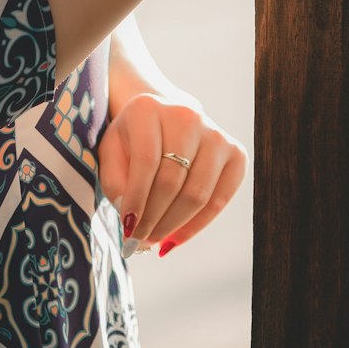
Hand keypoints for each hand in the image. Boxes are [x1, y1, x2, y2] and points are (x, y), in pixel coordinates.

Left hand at [98, 91, 247, 255]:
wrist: (166, 119)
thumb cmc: (134, 140)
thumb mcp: (112, 152)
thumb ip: (115, 182)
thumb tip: (131, 219)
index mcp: (148, 108)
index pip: (145, 161)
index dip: (136, 199)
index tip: (127, 229)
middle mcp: (186, 114)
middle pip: (172, 180)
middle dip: (153, 218)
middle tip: (139, 240)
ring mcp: (215, 133)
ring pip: (197, 193)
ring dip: (173, 225)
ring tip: (154, 239)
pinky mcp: (236, 154)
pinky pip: (219, 199)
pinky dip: (198, 225)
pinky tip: (177, 237)